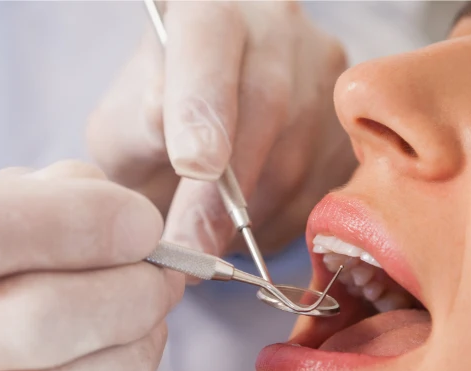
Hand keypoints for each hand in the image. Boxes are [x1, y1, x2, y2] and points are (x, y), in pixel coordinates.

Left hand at [88, 1, 356, 256]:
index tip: (194, 166)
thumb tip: (185, 144)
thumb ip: (139, 130)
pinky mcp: (349, 120)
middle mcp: (274, 25)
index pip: (209, 42)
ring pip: (300, 152)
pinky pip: (326, 183)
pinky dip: (283, 221)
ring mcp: (321, 68)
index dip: (204, 104)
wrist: (198, 125)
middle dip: (226, 192)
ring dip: (252, 214)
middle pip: (268, 105)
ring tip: (208, 237)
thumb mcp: (121, 127)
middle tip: (192, 247)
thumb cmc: (150, 127)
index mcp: (206, 9)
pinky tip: (248, 226)